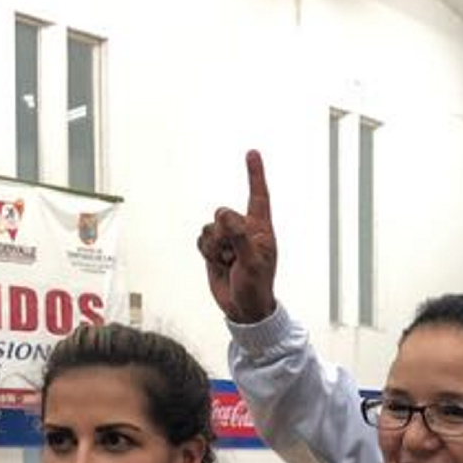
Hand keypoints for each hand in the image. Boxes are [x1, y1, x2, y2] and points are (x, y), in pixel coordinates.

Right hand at [197, 149, 278, 323]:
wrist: (243, 309)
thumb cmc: (256, 287)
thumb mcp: (252, 263)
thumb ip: (239, 237)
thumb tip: (225, 215)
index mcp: (261, 229)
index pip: (258, 196)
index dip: (254, 174)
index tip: (252, 152)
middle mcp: (244, 230)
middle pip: (223, 213)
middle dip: (223, 233)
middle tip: (233, 256)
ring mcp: (228, 239)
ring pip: (210, 227)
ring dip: (215, 247)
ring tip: (228, 263)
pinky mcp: (214, 249)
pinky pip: (201, 239)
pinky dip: (206, 252)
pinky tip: (218, 264)